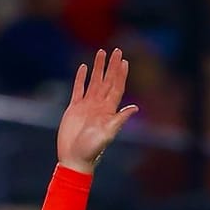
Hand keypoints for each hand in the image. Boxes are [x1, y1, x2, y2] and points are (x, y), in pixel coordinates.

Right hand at [55, 48, 138, 174]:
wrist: (74, 159)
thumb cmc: (91, 150)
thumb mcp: (107, 134)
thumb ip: (119, 120)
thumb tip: (135, 108)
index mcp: (108, 111)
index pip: (116, 88)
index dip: (121, 74)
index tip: (124, 61)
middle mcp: (99, 106)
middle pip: (107, 81)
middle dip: (112, 66)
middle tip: (117, 50)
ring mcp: (87, 106)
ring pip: (94, 82)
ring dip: (98, 68)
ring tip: (101, 53)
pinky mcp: (74, 109)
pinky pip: (78, 89)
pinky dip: (80, 78)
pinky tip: (83, 67)